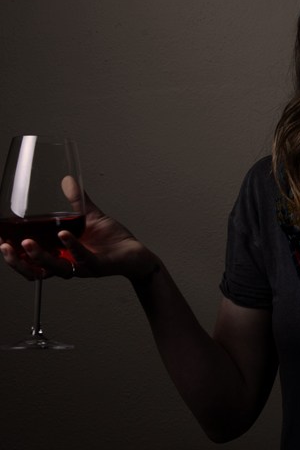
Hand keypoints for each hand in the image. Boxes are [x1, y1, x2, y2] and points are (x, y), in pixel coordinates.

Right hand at [0, 179, 155, 281]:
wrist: (137, 253)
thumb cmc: (113, 240)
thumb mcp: (90, 217)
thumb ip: (77, 201)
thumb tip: (67, 179)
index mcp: (60, 254)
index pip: (29, 260)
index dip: (12, 255)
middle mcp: (67, 263)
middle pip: (34, 270)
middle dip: (17, 260)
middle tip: (5, 246)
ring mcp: (82, 267)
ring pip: (54, 268)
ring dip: (39, 256)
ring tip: (27, 242)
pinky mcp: (98, 266)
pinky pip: (82, 258)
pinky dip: (72, 246)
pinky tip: (63, 235)